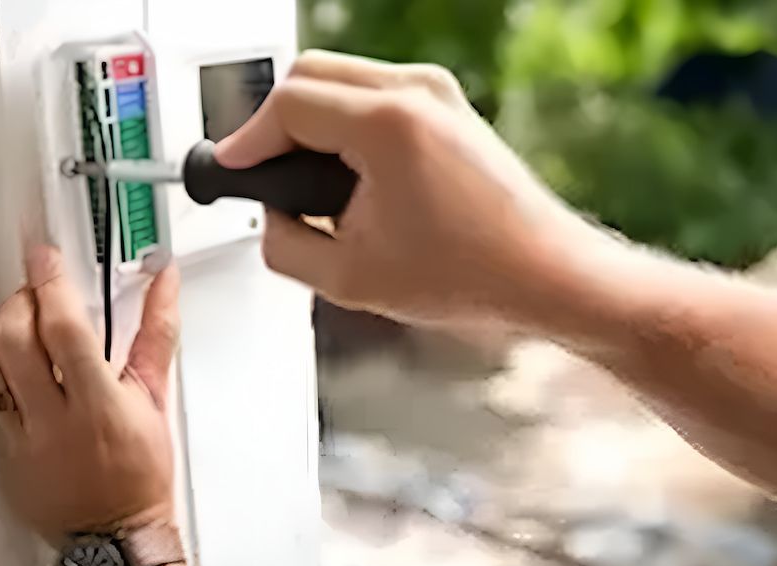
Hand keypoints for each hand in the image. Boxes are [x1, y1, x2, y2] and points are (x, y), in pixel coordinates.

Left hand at [0, 245, 179, 540]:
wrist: (116, 535)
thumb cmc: (141, 474)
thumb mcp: (157, 399)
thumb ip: (156, 334)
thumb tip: (165, 285)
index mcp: (100, 406)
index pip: (64, 331)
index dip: (50, 285)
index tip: (45, 260)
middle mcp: (55, 422)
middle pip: (14, 341)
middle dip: (20, 302)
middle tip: (36, 293)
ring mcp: (22, 441)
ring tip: (20, 329)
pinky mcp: (1, 455)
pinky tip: (9, 367)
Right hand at [216, 50, 585, 330]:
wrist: (544, 274)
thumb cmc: (472, 275)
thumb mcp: (348, 279)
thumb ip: (284, 245)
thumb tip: (271, 220)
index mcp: (387, 124)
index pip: (287, 105)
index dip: (247, 141)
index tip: (233, 169)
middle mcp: (416, 92)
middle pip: (309, 74)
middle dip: (273, 123)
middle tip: (260, 170)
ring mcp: (437, 93)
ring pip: (340, 77)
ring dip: (309, 119)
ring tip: (302, 180)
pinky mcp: (447, 106)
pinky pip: (373, 92)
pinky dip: (343, 121)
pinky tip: (341, 172)